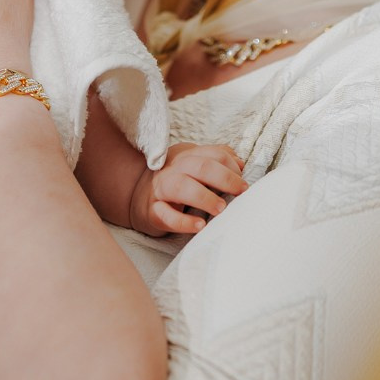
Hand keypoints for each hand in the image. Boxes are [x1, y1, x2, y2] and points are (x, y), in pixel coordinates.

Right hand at [128, 143, 246, 236]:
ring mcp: (161, 189)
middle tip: (241, 192)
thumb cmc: (175, 183)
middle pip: (200, 166)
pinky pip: (166, 215)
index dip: (231, 165)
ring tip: (221, 209)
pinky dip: (184, 222)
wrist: (135, 196)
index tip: (243, 183)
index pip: (213, 154)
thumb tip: (240, 164)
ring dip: (204, 197)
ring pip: (181, 187)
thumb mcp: (193, 167)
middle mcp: (173, 169)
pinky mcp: (152, 211)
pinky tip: (200, 226)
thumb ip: (216, 162)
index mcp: (186, 157)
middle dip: (224, 178)